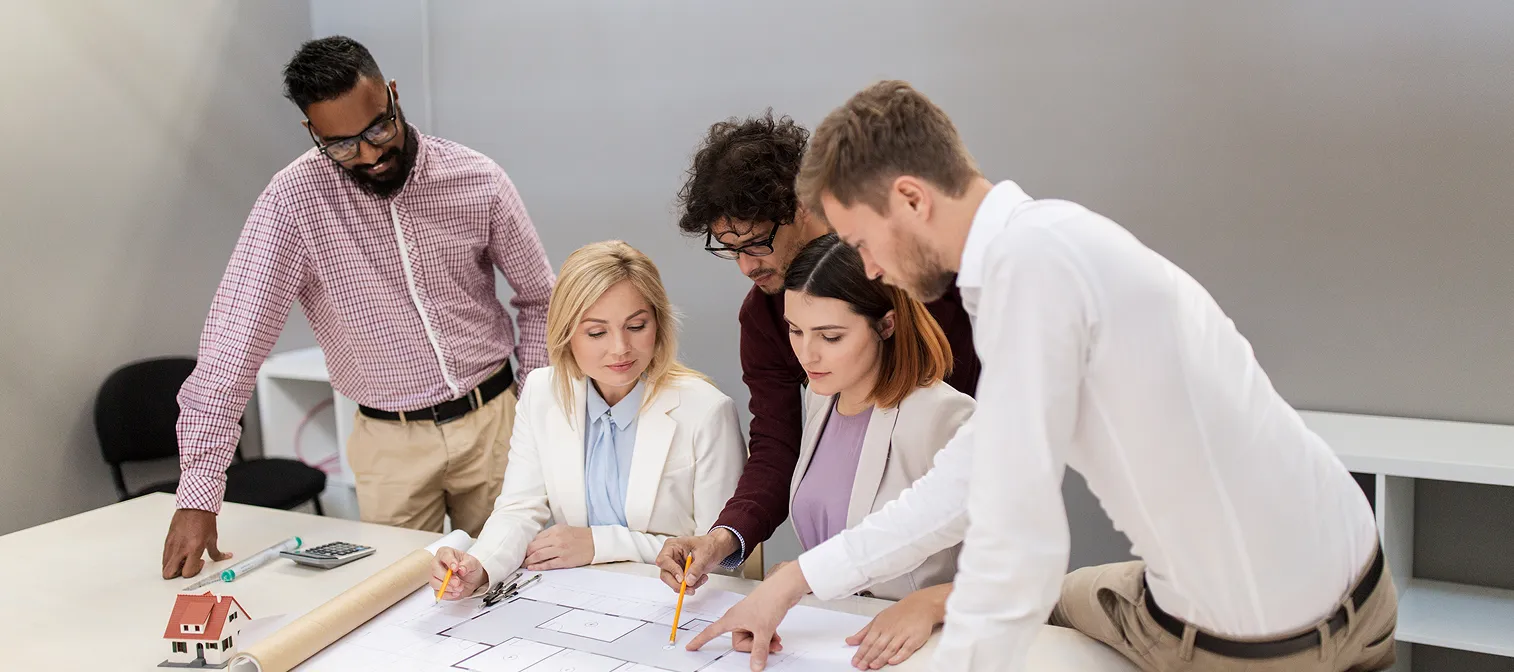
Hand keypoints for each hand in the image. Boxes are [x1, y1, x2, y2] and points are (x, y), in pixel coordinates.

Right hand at [161, 508, 231, 578]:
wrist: (194, 506)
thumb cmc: (203, 520)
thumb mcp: (213, 538)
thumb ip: (216, 552)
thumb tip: (224, 557)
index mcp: (193, 548)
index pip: (187, 572)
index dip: (194, 571)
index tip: (200, 563)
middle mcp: (180, 548)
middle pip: (169, 574)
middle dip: (178, 574)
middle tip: (188, 565)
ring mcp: (172, 545)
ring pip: (165, 566)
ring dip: (174, 566)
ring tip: (185, 558)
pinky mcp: (167, 541)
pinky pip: (165, 556)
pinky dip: (171, 559)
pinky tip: (180, 553)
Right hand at [431, 547, 487, 599]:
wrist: (473, 579)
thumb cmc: (470, 567)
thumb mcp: (473, 563)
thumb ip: (467, 564)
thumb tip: (461, 569)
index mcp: (446, 553)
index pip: (444, 555)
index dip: (449, 562)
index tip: (456, 568)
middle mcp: (438, 563)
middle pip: (435, 570)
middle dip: (446, 578)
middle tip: (457, 582)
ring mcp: (435, 576)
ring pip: (434, 582)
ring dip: (447, 587)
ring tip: (460, 587)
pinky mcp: (437, 588)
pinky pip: (438, 592)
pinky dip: (447, 594)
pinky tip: (456, 593)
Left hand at [524, 525, 593, 569]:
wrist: (596, 543)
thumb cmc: (581, 537)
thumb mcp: (565, 530)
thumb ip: (551, 535)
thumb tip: (537, 543)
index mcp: (556, 530)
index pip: (536, 538)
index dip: (528, 546)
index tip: (525, 551)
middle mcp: (557, 539)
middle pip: (534, 547)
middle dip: (526, 554)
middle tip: (522, 559)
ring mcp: (560, 550)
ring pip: (538, 555)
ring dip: (529, 561)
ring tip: (525, 564)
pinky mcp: (564, 560)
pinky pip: (548, 564)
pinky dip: (538, 566)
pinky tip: (532, 568)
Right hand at [656, 529, 737, 595]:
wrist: (716, 548)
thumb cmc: (709, 545)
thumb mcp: (705, 555)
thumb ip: (696, 568)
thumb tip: (688, 581)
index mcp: (672, 546)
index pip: (664, 560)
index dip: (672, 570)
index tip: (682, 579)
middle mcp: (671, 556)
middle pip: (665, 574)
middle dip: (678, 584)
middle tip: (690, 589)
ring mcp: (674, 566)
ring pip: (673, 582)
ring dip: (687, 586)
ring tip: (701, 579)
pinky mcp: (680, 573)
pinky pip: (681, 584)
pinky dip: (691, 585)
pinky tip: (701, 578)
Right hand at [687, 560, 810, 669]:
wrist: (784, 587)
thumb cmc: (769, 600)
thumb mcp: (763, 631)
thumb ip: (759, 651)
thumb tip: (755, 665)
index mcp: (731, 619)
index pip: (711, 632)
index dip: (700, 640)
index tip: (691, 647)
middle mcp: (738, 618)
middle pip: (738, 642)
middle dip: (753, 646)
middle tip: (766, 643)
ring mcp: (749, 618)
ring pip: (751, 639)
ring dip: (763, 642)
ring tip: (775, 639)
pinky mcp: (759, 617)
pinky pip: (758, 633)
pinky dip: (767, 637)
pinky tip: (776, 636)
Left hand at [846, 583, 949, 668]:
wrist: (921, 605)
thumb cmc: (899, 613)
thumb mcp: (878, 619)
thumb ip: (864, 633)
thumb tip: (850, 641)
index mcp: (880, 625)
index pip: (868, 641)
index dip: (861, 652)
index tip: (855, 662)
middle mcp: (890, 630)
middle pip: (877, 646)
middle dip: (868, 657)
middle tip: (861, 666)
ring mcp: (903, 634)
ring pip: (890, 648)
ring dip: (881, 658)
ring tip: (873, 666)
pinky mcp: (915, 638)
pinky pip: (906, 649)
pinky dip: (899, 655)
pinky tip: (892, 661)